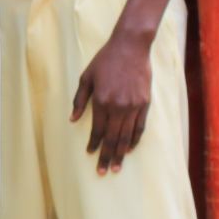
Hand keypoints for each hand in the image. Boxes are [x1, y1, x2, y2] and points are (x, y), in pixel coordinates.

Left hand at [70, 24, 157, 172]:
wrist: (130, 47)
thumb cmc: (105, 61)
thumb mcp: (86, 77)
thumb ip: (80, 100)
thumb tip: (73, 119)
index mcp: (102, 101)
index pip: (98, 129)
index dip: (94, 143)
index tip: (90, 154)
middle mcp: (118, 106)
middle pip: (113, 137)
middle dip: (106, 155)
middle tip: (102, 171)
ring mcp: (134, 106)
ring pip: (127, 135)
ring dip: (120, 153)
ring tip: (116, 167)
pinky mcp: (145, 103)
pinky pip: (140, 126)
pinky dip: (134, 139)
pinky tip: (130, 149)